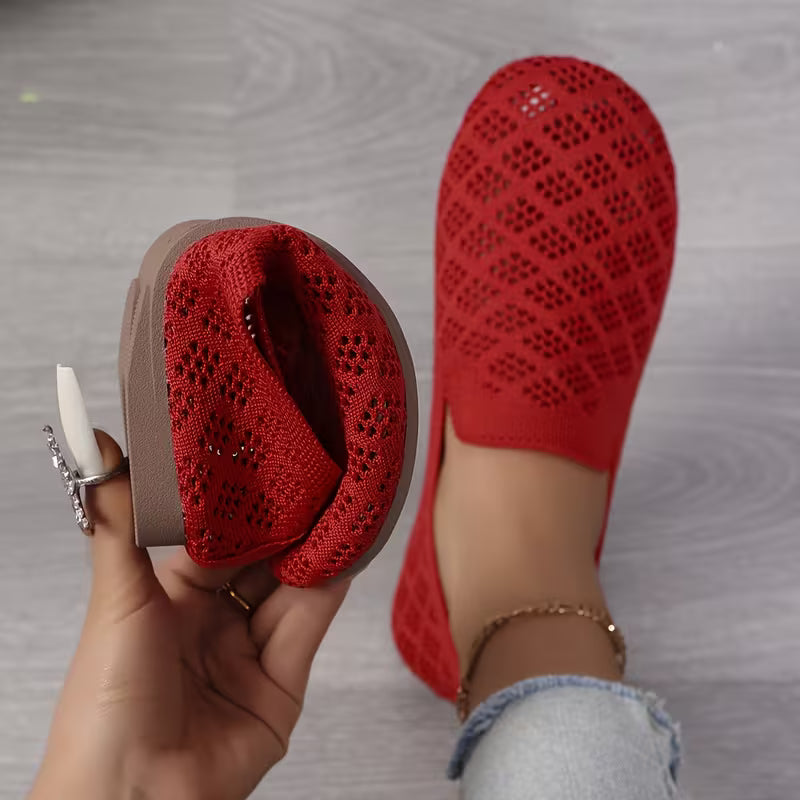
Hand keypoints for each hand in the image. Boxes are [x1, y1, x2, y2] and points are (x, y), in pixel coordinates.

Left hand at [30, 430, 348, 799]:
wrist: (131, 799)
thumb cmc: (106, 698)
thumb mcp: (117, 595)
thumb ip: (118, 518)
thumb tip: (94, 441)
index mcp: (172, 600)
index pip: (218, 540)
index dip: (243, 506)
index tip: (267, 462)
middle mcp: (212, 624)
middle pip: (261, 564)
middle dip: (287, 526)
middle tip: (316, 477)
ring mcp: (249, 656)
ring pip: (290, 592)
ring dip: (314, 553)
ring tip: (340, 506)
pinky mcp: (282, 689)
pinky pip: (307, 630)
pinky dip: (327, 592)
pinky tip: (342, 556)